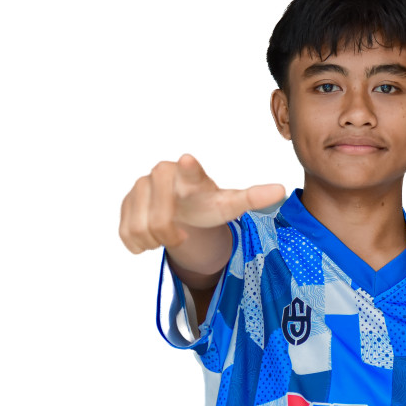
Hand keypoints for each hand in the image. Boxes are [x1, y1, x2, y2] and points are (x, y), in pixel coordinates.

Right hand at [119, 154, 284, 252]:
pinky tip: (150, 235)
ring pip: (140, 231)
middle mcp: (161, 175)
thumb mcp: (229, 204)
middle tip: (181, 234)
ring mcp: (138, 188)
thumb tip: (281, 190)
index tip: (187, 162)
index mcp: (191, 176)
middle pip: (160, 221)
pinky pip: (126, 235)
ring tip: (167, 233)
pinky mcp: (123, 203)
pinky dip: (139, 244)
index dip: (189, 169)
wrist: (180, 206)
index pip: (190, 172)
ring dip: (155, 241)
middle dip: (170, 235)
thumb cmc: (206, 203)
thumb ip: (252, 197)